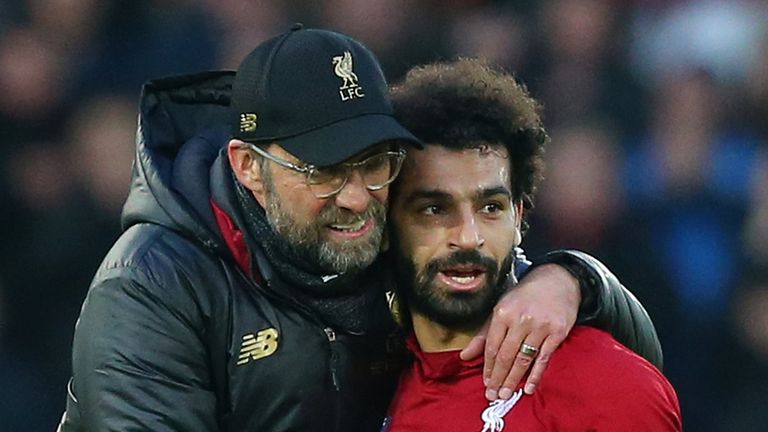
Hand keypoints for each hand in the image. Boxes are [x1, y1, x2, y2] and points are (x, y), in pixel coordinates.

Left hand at [460, 263, 578, 398]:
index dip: (488, 367)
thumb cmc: (524, 297)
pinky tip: (528, 388)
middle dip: (498, 378)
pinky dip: (536, 375)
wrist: (557, 281)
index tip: (485, 383)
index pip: (492, 346)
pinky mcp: (557, 332)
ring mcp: (540, 326)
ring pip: (523, 359)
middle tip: (492, 396)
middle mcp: (521, 319)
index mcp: (503, 313)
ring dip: (513, 380)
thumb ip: (483, 334)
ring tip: (505, 394)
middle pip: (506, 355)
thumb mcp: (501, 309)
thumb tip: (464, 356)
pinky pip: (544, 358)